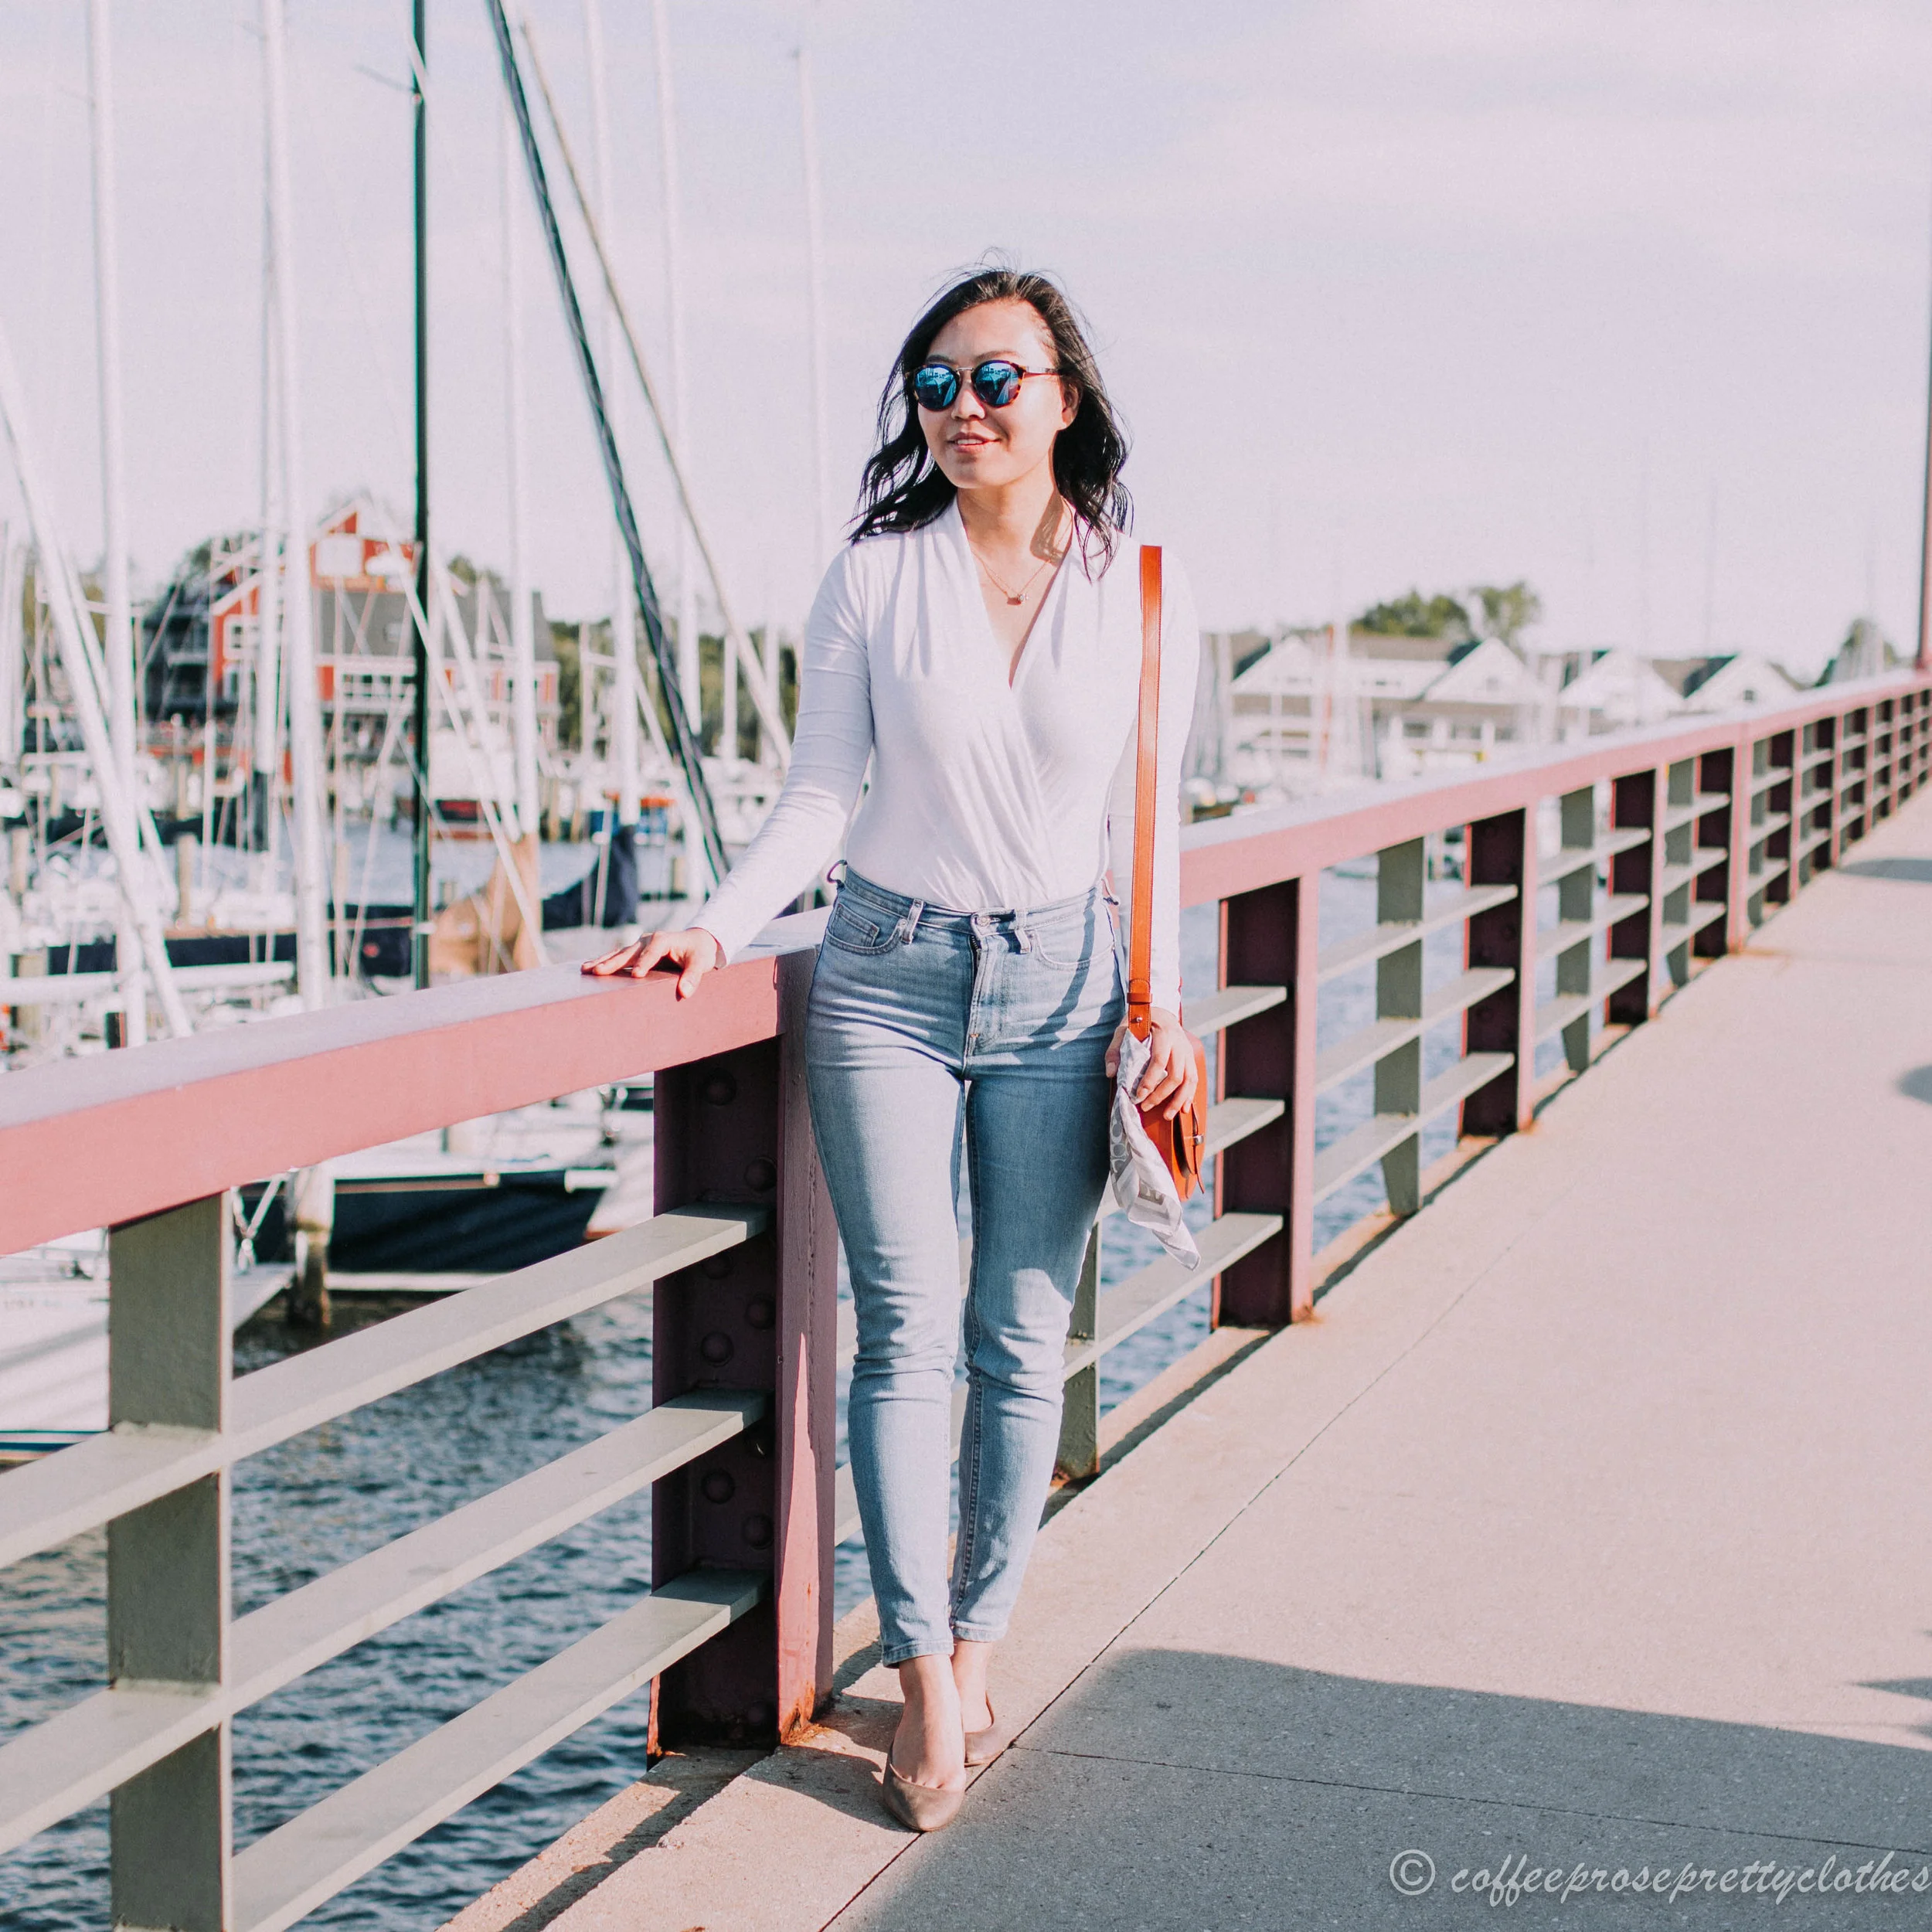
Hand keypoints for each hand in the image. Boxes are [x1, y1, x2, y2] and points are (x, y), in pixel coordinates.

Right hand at [581, 926, 720, 998]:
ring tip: (585, 969)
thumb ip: (693, 976)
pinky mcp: (636, 952)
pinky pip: (619, 956)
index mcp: (663, 940)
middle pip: (628, 952)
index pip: (652, 953)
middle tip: (597, 971)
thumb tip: (685, 992)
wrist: (697, 941)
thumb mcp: (701, 963)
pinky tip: (590, 968)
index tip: (636, 976)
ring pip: (619, 953)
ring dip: (602, 961)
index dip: (644, 963)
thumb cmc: (699, 952)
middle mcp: (648, 940)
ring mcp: (640, 945)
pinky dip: (605, 961)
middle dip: (612, 962)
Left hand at [1105, 1007, 1198, 1120]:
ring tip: (1167, 1116)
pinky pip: (1194, 1079)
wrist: (1161, 1011)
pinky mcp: (1191, 1058)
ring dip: (1179, 1100)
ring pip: (1189, 1080)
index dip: (1150, 1080)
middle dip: (1161, 1095)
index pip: (1159, 1060)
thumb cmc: (1140, 1022)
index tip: (1139, 1095)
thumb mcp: (1123, 1029)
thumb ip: (1115, 1050)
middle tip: (1145, 1107)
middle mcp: (1180, 1043)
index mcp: (1164, 1033)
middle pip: (1175, 1074)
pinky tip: (1183, 1109)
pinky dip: (1189, 1096)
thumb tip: (1111, 1073)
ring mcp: (1188, 1051)